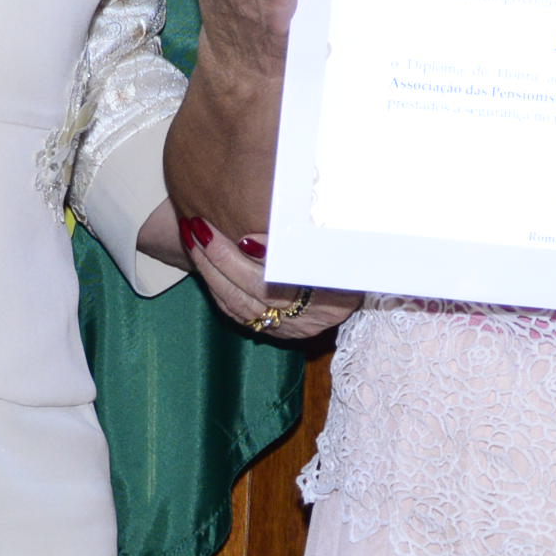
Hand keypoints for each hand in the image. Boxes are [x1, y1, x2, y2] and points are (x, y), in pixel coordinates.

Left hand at [176, 215, 359, 342]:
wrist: (362, 284)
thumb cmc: (352, 258)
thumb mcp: (343, 247)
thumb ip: (306, 242)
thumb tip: (260, 233)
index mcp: (329, 301)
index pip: (280, 283)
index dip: (253, 260)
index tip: (238, 235)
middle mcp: (305, 321)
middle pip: (251, 292)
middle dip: (220, 257)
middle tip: (198, 226)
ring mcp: (286, 329)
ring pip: (236, 303)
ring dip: (209, 269)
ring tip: (193, 236)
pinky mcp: (271, 330)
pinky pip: (234, 310)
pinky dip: (215, 284)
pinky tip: (202, 261)